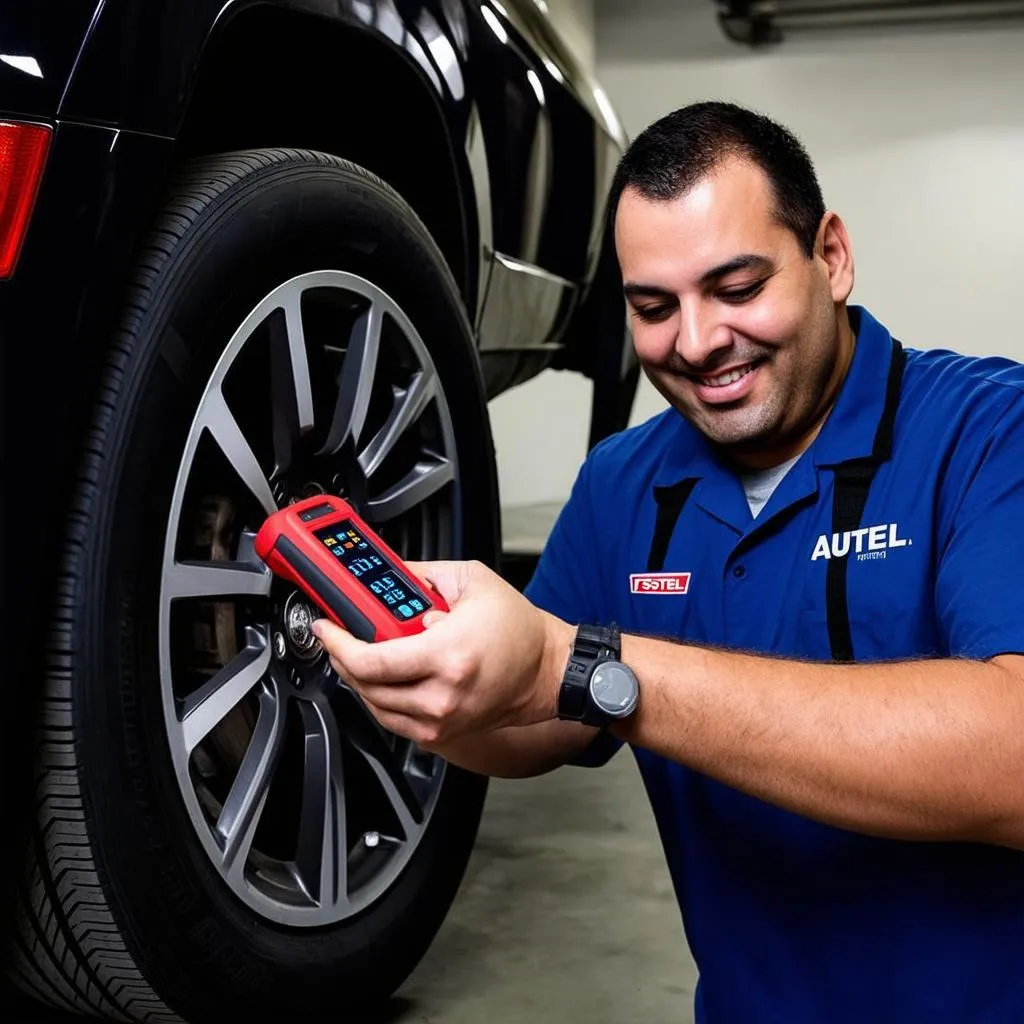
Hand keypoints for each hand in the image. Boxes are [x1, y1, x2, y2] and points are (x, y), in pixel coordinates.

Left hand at [310, 560, 574, 748]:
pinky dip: (379, 698)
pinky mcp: (441, 733)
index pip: (372, 660)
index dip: (339, 644)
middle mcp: (442, 694)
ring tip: (358, 655)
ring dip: (359, 679)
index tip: (328, 629)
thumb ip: (422, 574)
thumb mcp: (471, 581)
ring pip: (374, 706)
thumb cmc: (517, 630)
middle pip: (366, 684)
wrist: (545, 670)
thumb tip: (387, 575)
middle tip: (338, 637)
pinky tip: (382, 677)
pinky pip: (392, 720)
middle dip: (343, 658)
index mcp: (448, 655)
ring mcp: (440, 719)